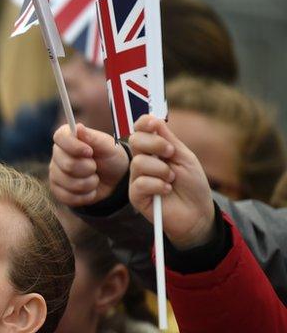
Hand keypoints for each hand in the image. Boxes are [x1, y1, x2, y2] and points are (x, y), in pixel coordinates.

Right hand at [49, 123, 129, 206]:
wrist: (114, 180)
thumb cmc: (111, 158)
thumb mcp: (108, 146)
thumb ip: (93, 137)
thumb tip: (78, 127)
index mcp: (67, 138)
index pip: (60, 137)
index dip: (74, 146)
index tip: (90, 152)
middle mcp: (57, 155)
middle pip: (67, 164)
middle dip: (88, 168)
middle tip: (95, 167)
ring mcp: (55, 174)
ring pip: (69, 183)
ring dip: (89, 183)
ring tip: (95, 178)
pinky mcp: (57, 191)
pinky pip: (68, 197)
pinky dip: (85, 195)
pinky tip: (90, 189)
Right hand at [128, 115, 214, 249]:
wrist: (198, 212)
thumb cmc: (192, 185)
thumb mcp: (184, 157)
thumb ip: (168, 140)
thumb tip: (154, 119)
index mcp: (152, 150)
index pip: (140, 130)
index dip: (144, 124)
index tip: (155, 124)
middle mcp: (142, 162)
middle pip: (135, 141)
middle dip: (155, 144)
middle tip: (171, 153)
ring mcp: (137, 179)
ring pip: (139, 163)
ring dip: (161, 170)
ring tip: (172, 180)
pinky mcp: (136, 196)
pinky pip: (140, 183)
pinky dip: (158, 185)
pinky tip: (167, 191)